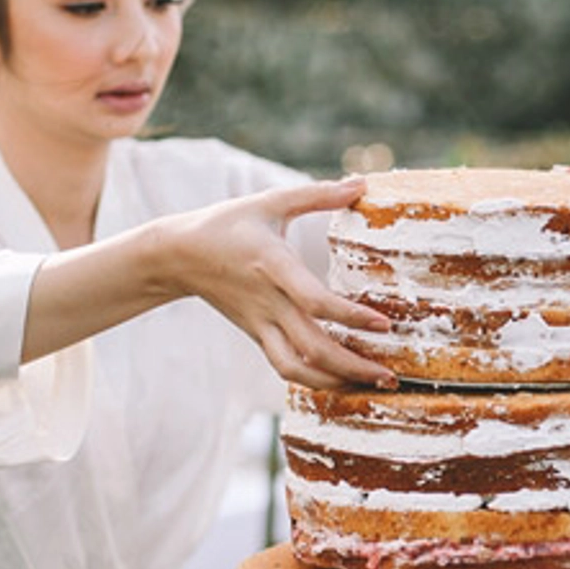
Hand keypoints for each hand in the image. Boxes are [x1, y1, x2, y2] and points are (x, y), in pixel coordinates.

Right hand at [158, 176, 394, 389]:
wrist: (178, 256)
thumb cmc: (226, 224)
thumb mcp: (270, 202)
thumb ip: (318, 195)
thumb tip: (361, 183)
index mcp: (273, 267)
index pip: (314, 301)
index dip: (350, 317)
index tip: (384, 325)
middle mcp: (268, 303)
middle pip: (312, 348)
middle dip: (354, 367)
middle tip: (391, 376)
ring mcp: (260, 324)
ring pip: (297, 369)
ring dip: (335, 383)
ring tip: (371, 386)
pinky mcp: (256, 334)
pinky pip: (285, 367)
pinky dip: (314, 380)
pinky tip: (341, 380)